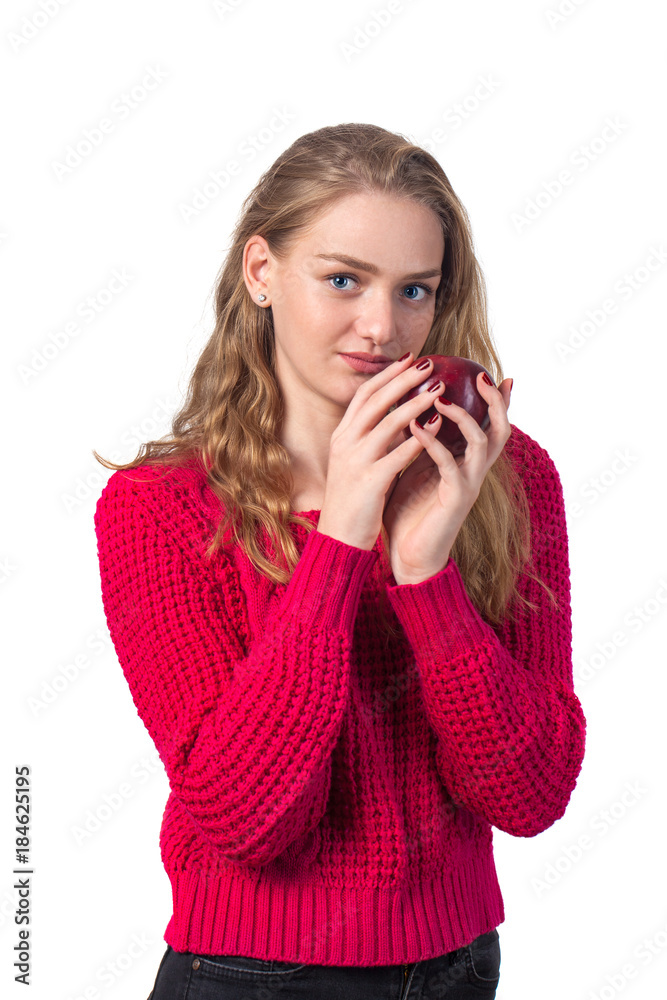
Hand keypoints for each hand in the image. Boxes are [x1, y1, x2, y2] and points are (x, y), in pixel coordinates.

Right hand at [317, 354, 450, 550]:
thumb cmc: (353, 501)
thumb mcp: (359, 462)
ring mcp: (355, 461)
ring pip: (388, 422)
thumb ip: (376, 440)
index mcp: (341, 436)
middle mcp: (345, 443)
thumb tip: (403, 418)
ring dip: (416, 402)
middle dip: (404, 378)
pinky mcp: (369, 481)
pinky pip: (397, 454)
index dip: (387, 374)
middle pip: (376, 400)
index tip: (410, 359)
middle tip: (430, 363)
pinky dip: (418, 437)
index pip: (364, 395)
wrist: (339, 538)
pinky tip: (437, 426)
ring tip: (440, 388)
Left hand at [382, 372, 512, 583]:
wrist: (406, 555)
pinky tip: (415, 427)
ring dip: (462, 416)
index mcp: (466, 462)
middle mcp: (474, 471)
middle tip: (483, 377)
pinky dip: (433, 443)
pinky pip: (449, 465)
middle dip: (495, 401)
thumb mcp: (413, 468)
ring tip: (439, 397)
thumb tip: (407, 412)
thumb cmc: (408, 512)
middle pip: (500, 429)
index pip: (489, 425)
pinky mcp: (454, 498)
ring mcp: (467, 484)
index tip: (493, 373)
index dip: (497, 401)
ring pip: (482, 442)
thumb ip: (420, 443)